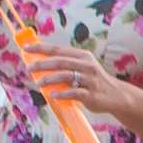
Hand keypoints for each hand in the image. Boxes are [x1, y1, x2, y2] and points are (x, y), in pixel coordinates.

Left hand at [24, 44, 138, 120]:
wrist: (116, 95)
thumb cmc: (94, 81)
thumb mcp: (83, 67)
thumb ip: (65, 66)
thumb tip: (40, 65)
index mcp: (83, 56)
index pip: (58, 49)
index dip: (41, 48)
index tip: (26, 48)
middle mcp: (87, 65)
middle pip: (61, 61)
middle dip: (43, 64)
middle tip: (29, 68)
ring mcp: (90, 80)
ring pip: (66, 75)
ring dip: (50, 79)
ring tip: (38, 83)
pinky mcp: (91, 94)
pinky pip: (74, 92)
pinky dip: (62, 93)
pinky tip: (53, 95)